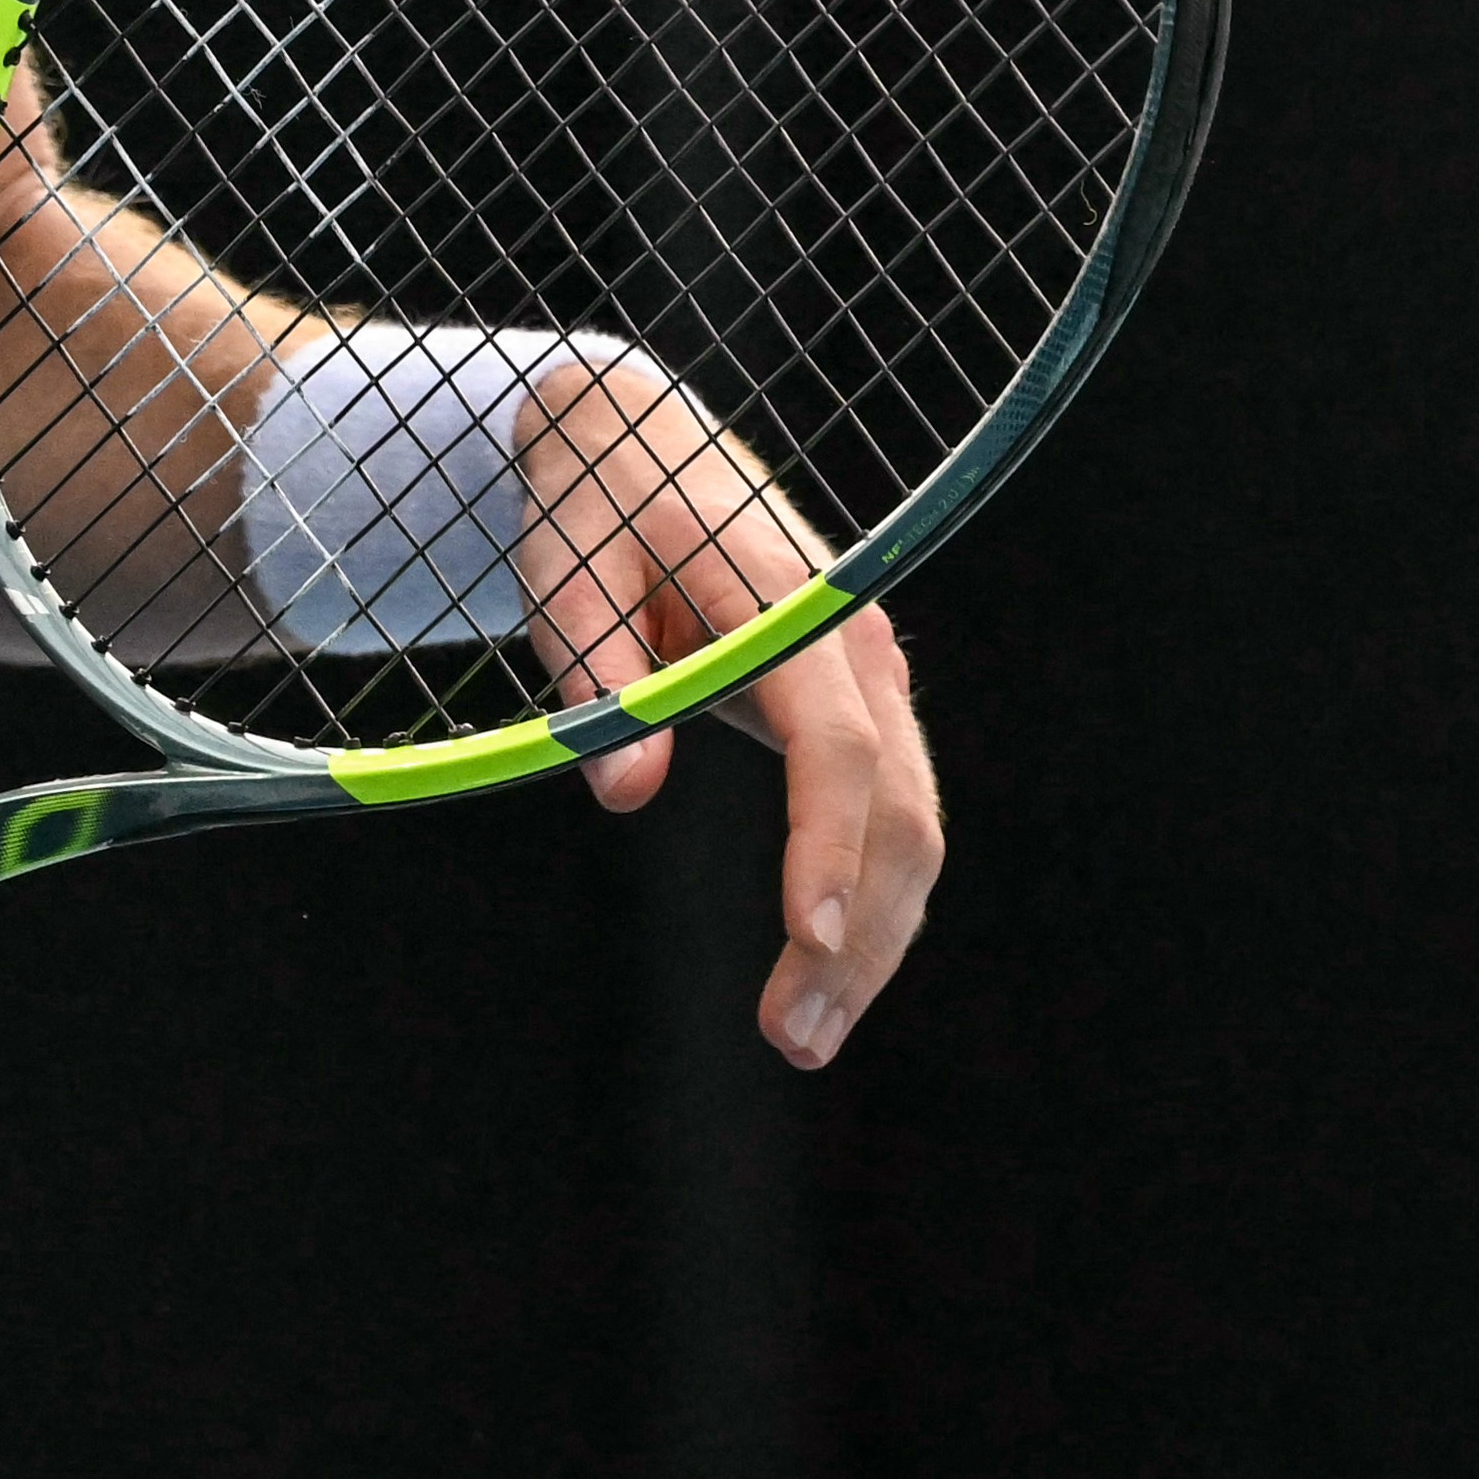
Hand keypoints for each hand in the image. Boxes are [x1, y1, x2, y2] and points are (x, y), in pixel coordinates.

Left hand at [516, 358, 946, 1069]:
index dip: (828, 843)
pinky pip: (891, 817)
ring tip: (800, 1033)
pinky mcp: (857, 711)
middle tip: (790, 1036)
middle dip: (859, 933)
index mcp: (789, 603)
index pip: (837, 744)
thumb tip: (623, 788)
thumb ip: (597, 674)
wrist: (638, 441)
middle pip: (900, 808)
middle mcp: (857, 642)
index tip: (808, 935)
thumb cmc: (595, 506)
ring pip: (913, 827)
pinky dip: (872, 900)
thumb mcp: (565, 571)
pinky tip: (828, 975)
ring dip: (874, 939)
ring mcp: (870, 677)